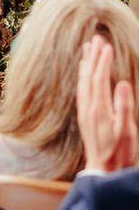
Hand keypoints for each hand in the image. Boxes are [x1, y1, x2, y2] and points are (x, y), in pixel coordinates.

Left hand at [77, 35, 136, 172]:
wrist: (103, 170)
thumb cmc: (119, 153)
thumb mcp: (127, 131)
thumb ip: (124, 106)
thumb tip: (121, 82)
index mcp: (99, 108)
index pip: (99, 78)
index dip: (102, 61)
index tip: (106, 45)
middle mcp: (88, 107)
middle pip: (89, 76)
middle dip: (93, 56)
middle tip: (97, 39)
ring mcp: (85, 111)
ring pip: (83, 81)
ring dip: (86, 63)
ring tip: (88, 49)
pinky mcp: (84, 115)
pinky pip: (82, 89)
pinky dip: (84, 76)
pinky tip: (85, 72)